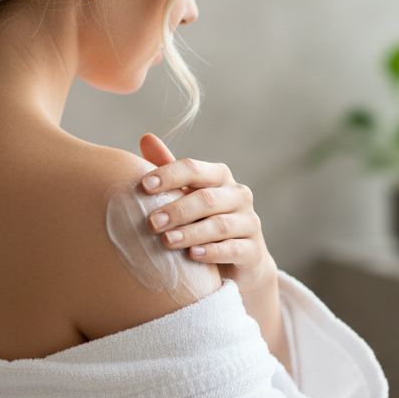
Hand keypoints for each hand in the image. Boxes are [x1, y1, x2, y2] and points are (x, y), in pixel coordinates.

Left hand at [138, 134, 275, 292]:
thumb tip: (146, 138)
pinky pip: (234, 249)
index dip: (169, 175)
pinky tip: (194, 255)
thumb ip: (170, 173)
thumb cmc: (205, 221)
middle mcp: (238, 195)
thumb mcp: (188, 195)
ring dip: (191, 232)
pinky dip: (213, 252)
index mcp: (220, 177)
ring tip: (167, 241)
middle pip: (207, 199)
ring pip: (220, 225)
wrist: (240, 259)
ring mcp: (249, 223)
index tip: (144, 185)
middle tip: (151, 223)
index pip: (194, 169)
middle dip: (177, 210)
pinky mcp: (254, 250)